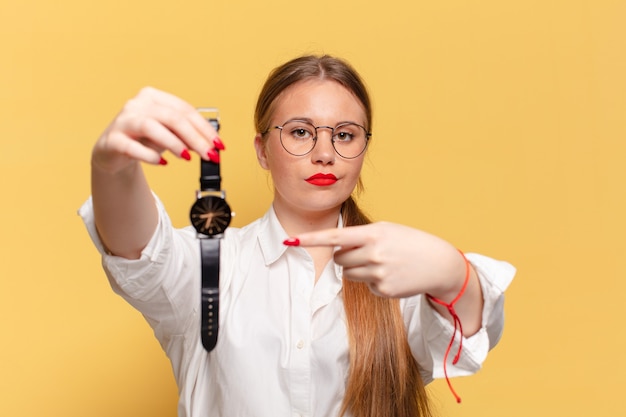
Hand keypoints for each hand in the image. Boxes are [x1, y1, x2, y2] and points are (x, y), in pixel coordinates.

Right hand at [92, 87, 223, 173]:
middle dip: (195, 138)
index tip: (219, 145)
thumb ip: (187, 136)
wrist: (113, 152)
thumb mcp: (169, 135)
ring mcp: (123, 121)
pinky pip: (132, 147)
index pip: (184, 110)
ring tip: (187, 157)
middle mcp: (137, 104)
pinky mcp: (113, 140)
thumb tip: (210, 145)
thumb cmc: (144, 139)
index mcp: (153, 97)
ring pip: (151, 127)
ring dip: (174, 143)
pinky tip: (162, 163)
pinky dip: (150, 156)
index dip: (204, 128)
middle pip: (172, 118)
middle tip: (208, 155)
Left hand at [286, 222, 465, 297]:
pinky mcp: (383, 290)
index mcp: (372, 233)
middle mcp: (373, 253)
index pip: (334, 237)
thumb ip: (360, 237)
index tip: (290, 241)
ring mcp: (378, 273)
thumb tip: (336, 251)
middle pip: (338, 259)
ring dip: (358, 269)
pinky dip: (373, 281)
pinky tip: (391, 275)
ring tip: (382, 262)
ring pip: (348, 274)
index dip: (310, 240)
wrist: (438, 263)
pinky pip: (364, 286)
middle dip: (346, 256)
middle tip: (368, 252)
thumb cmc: (409, 242)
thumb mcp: (386, 230)